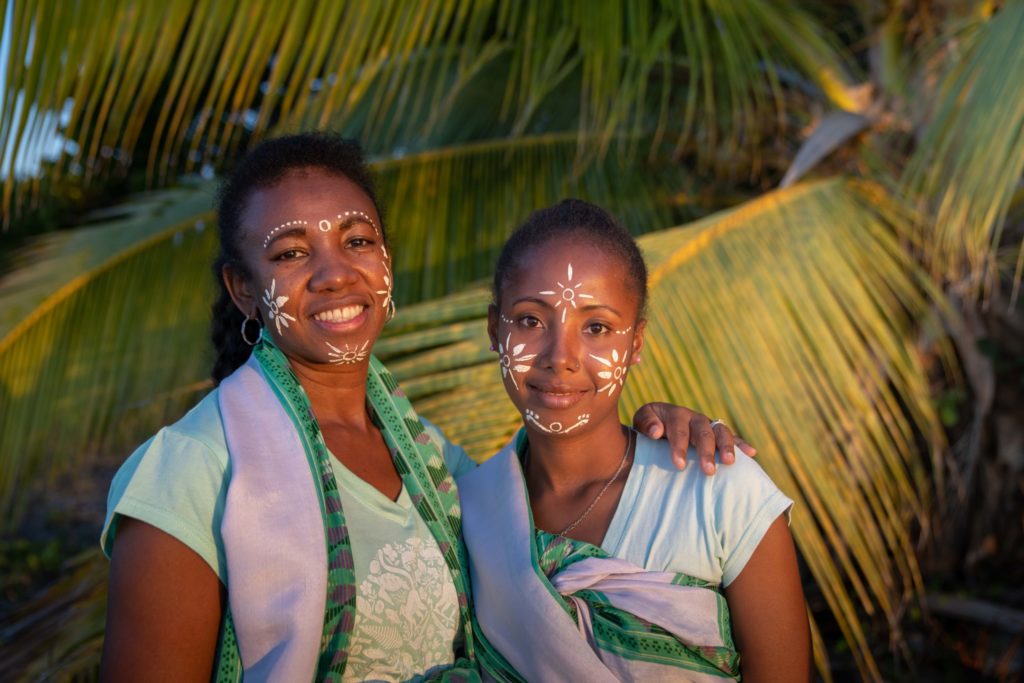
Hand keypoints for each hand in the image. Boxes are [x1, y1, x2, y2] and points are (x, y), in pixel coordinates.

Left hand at [632, 403, 756, 473]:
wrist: (657, 424)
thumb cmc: (648, 427)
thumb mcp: (642, 421)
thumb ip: (646, 423)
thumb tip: (656, 432)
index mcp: (675, 414)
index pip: (679, 429)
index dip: (680, 446)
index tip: (679, 464)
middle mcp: (695, 418)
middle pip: (703, 433)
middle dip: (706, 452)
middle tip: (708, 471)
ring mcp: (708, 425)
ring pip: (721, 432)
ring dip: (726, 447)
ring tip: (730, 462)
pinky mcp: (717, 434)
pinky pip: (732, 437)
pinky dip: (742, 444)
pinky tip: (752, 453)